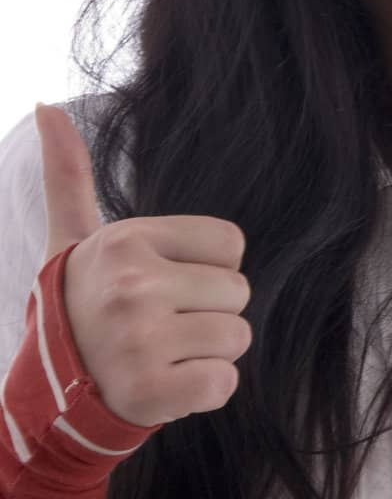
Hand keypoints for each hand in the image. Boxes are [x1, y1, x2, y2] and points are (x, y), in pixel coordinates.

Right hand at [35, 102, 253, 427]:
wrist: (46, 391)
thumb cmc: (79, 305)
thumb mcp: (73, 238)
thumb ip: (69, 174)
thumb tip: (45, 105)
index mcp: (126, 242)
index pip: (232, 245)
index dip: (208, 269)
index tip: (163, 285)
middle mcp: (133, 287)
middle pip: (239, 292)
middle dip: (209, 313)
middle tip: (159, 326)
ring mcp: (140, 341)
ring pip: (237, 338)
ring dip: (207, 354)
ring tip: (160, 354)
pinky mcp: (150, 392)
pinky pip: (225, 384)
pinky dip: (204, 393)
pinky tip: (163, 386)